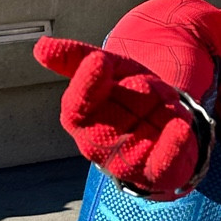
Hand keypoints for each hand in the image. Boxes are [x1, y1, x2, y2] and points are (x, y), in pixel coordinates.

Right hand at [35, 36, 205, 198]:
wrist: (164, 122)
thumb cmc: (127, 94)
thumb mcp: (108, 68)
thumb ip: (77, 58)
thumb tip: (40, 48)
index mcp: (82, 118)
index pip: (75, 108)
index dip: (86, 86)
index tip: (99, 60)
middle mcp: (98, 144)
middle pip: (114, 118)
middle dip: (136, 94)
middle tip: (149, 83)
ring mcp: (126, 162)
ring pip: (142, 133)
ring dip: (159, 110)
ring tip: (167, 99)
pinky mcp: (155, 172)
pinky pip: (161, 164)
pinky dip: (171, 147)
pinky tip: (180, 128)